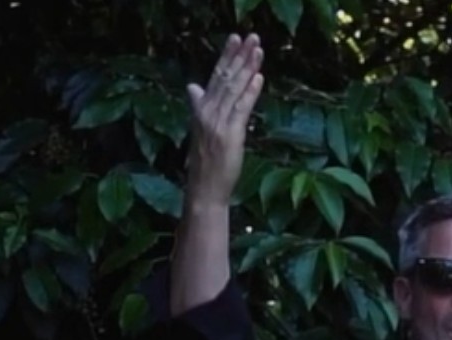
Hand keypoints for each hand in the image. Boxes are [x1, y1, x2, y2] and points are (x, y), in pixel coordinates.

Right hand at [185, 33, 264, 204]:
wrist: (204, 190)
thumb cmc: (206, 164)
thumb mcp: (200, 131)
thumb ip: (199, 106)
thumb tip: (193, 86)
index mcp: (200, 110)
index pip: (214, 77)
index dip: (225, 57)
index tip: (235, 39)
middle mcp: (206, 113)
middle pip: (224, 78)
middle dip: (238, 56)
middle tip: (251, 37)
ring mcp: (217, 124)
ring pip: (233, 90)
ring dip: (247, 68)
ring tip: (258, 51)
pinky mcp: (229, 135)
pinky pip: (241, 109)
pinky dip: (250, 92)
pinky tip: (258, 78)